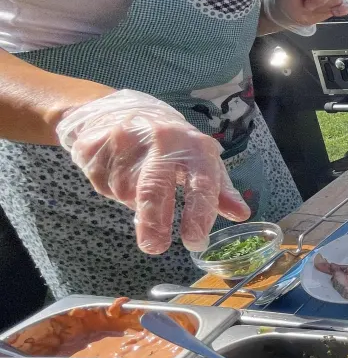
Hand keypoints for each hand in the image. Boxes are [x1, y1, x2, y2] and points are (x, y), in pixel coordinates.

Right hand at [56, 90, 251, 254]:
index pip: (200, 183)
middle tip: (155, 247)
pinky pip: (104, 185)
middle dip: (155, 222)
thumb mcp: (201, 160)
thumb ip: (219, 190)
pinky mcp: (94, 146)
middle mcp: (160, 139)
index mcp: (193, 145)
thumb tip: (242, 215)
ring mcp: (123, 140)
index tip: (195, 241)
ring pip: (127, 192)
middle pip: (155, 187)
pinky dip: (113, 190)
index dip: (199, 214)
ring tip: (139, 183)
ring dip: (134, 202)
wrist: (118, 110)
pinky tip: (118, 174)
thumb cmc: (171, 144)